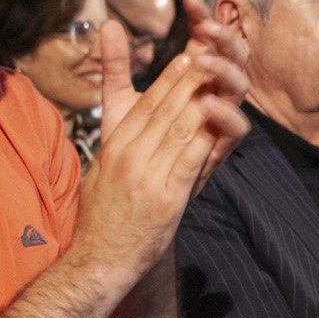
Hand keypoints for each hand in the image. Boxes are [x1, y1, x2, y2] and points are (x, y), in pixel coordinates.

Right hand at [70, 22, 246, 286]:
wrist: (97, 261)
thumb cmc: (101, 217)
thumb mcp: (98, 169)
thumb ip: (116, 138)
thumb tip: (130, 116)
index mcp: (114, 146)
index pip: (144, 103)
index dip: (169, 78)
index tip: (188, 58)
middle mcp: (129, 155)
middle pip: (164, 109)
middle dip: (190, 80)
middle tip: (212, 57)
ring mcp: (147, 176)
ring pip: (180, 128)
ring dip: (202, 101)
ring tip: (221, 81)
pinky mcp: (166, 200)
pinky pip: (189, 160)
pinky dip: (205, 138)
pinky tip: (219, 121)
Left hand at [97, 0, 247, 192]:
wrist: (129, 203)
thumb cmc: (129, 152)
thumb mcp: (118, 104)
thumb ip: (116, 66)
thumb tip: (107, 23)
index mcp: (193, 84)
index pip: (205, 43)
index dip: (202, 21)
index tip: (190, 2)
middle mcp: (210, 101)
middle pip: (231, 60)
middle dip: (223, 39)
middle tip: (206, 26)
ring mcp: (216, 127)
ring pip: (239, 91)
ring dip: (225, 72)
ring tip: (204, 60)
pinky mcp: (217, 155)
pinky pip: (235, 133)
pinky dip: (226, 116)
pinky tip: (208, 103)